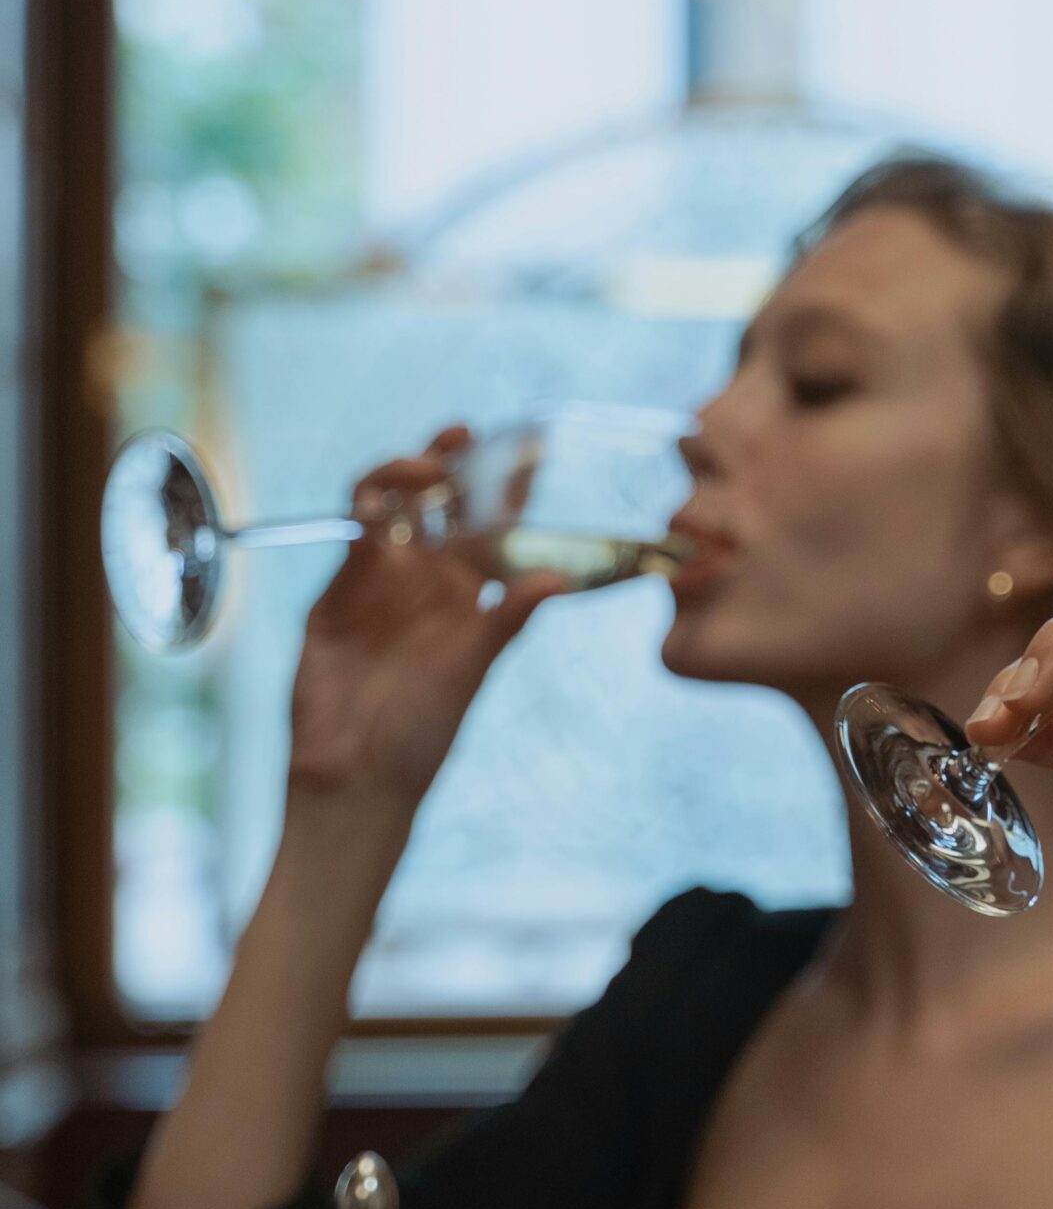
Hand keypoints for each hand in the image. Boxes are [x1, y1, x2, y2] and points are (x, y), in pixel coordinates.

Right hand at [286, 426, 566, 814]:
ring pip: (392, 505)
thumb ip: (506, 621)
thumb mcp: (471, 672)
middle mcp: (427, 579)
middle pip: (439, 502)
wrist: (355, 775)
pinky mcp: (338, 592)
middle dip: (450, 461)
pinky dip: (365, 512)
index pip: (493, 526)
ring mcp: (380, 581)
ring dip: (406, 474)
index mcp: (470, 595)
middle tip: (465, 434)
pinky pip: (352, 536)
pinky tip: (380, 505)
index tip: (530, 451)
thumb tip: (558, 581)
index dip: (508, 488)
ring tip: (427, 463)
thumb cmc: (422, 734)